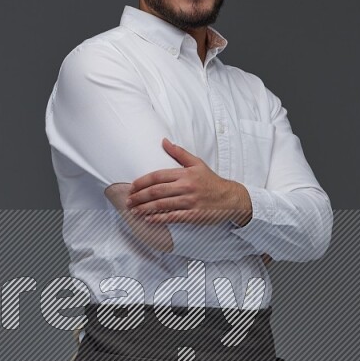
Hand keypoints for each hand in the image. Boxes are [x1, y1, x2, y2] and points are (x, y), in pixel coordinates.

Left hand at [126, 138, 251, 226]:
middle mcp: (186, 187)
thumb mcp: (197, 163)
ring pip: (162, 205)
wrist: (230, 198)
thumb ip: (179, 153)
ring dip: (145, 208)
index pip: (158, 176)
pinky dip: (159, 218)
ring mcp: (189, 202)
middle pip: (156, 191)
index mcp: (185, 173)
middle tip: (128, 201)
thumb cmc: (212, 181)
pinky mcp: (193, 215)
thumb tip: (163, 141)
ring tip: (134, 211)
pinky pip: (172, 217)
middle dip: (139, 196)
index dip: (142, 182)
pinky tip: (148, 219)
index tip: (132, 187)